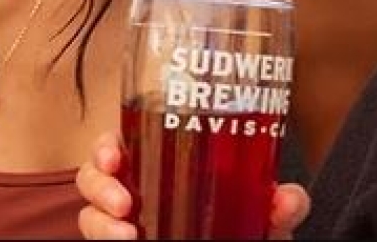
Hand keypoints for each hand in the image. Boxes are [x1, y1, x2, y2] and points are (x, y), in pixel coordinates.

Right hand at [75, 132, 310, 239]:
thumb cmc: (244, 231)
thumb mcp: (262, 217)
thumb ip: (277, 208)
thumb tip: (288, 198)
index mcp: (161, 166)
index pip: (121, 144)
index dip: (106, 146)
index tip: (115, 155)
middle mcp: (136, 191)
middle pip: (92, 176)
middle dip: (98, 184)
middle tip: (123, 202)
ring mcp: (127, 223)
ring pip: (87, 214)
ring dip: (99, 221)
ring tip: (126, 235)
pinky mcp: (123, 241)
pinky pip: (95, 240)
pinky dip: (103, 239)